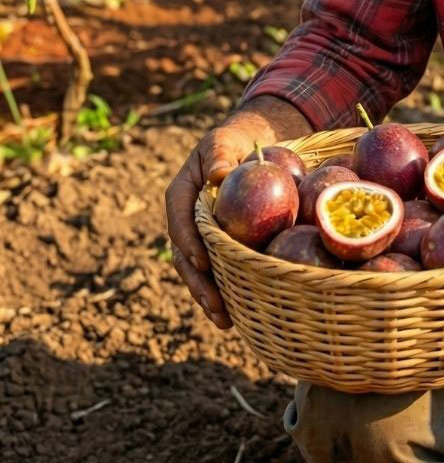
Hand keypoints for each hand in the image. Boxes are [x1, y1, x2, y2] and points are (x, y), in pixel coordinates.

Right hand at [164, 106, 298, 328]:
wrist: (244, 148)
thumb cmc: (232, 142)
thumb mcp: (223, 141)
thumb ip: (219, 155)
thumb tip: (219, 175)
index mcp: (181, 195)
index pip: (180, 221)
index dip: (188, 243)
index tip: (202, 261)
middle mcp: (186, 220)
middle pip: (185, 256)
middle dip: (198, 282)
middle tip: (214, 305)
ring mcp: (200, 236)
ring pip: (198, 271)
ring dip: (209, 296)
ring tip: (225, 320)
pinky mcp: (216, 246)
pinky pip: (218, 270)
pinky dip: (225, 290)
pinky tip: (238, 313)